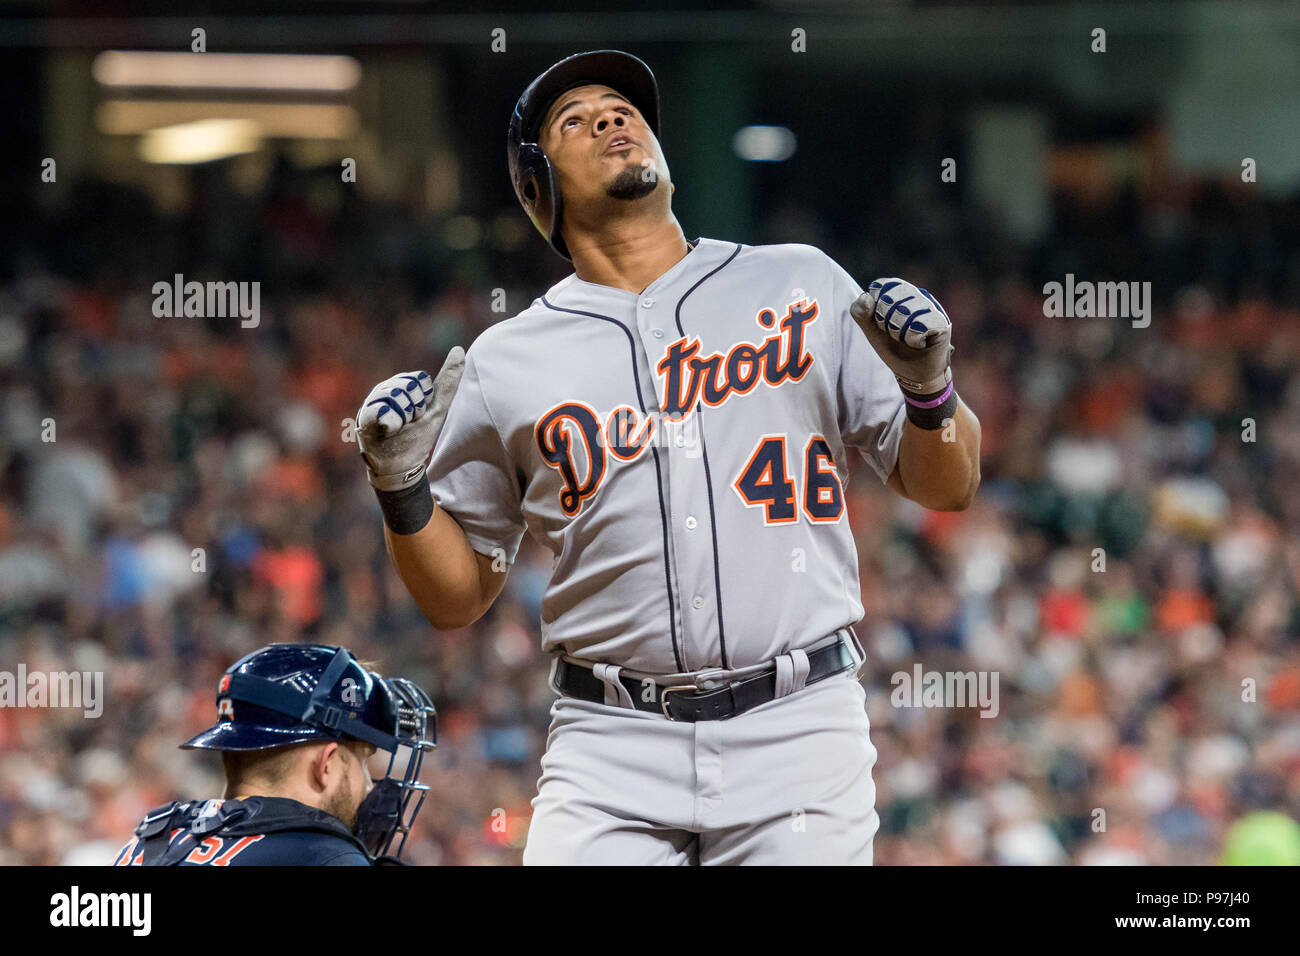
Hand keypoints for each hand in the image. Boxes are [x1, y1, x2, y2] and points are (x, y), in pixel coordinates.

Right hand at [356, 348, 464, 490]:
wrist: (401, 467)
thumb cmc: (418, 437)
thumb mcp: (437, 407)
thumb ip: (448, 381)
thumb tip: (459, 349)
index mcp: (400, 385)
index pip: (419, 380)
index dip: (425, 400)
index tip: (421, 414)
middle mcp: (384, 390)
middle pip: (407, 386)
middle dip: (415, 408)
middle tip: (409, 423)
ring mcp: (372, 403)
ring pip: (394, 397)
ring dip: (403, 418)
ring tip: (399, 428)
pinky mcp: (363, 418)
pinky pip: (381, 412)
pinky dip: (391, 424)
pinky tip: (389, 431)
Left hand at [850, 278, 952, 393]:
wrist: (913, 374)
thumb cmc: (895, 348)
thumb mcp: (872, 330)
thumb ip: (861, 312)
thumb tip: (866, 295)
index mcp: (901, 291)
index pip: (880, 287)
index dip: (876, 309)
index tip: (883, 323)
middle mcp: (918, 294)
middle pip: (890, 298)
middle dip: (886, 323)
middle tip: (896, 334)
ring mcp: (932, 307)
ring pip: (906, 312)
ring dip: (899, 333)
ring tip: (907, 339)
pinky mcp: (943, 322)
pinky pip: (920, 326)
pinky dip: (913, 340)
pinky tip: (919, 344)